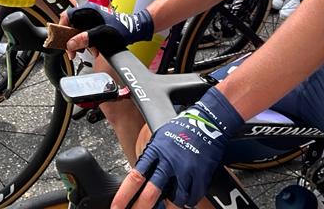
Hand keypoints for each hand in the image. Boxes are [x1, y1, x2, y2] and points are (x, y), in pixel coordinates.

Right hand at [63, 3, 153, 54]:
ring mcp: (92, 19)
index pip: (68, 15)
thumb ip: (86, 38)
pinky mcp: (95, 26)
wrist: (135, 30)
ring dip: (81, 43)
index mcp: (89, 10)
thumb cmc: (123, 28)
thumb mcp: (103, 34)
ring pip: (78, 31)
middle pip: (72, 25)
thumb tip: (71, 44)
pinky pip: (86, 34)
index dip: (62, 27)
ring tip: (89, 51)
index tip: (62, 39)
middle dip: (73, 40)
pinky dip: (88, 43)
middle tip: (73, 51)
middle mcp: (89, 13)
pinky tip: (94, 49)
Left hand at [112, 87, 242, 208]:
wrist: (207, 122)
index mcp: (155, 151)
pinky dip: (187, 201)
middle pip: (151, 194)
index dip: (123, 196)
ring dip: (168, 206)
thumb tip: (140, 176)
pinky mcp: (200, 176)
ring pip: (173, 200)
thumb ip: (150, 158)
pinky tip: (185, 197)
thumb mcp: (159, 138)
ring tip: (166, 204)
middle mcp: (168, 163)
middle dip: (140, 208)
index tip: (116, 207)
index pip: (135, 177)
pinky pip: (192, 198)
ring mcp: (185, 170)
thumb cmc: (181, 129)